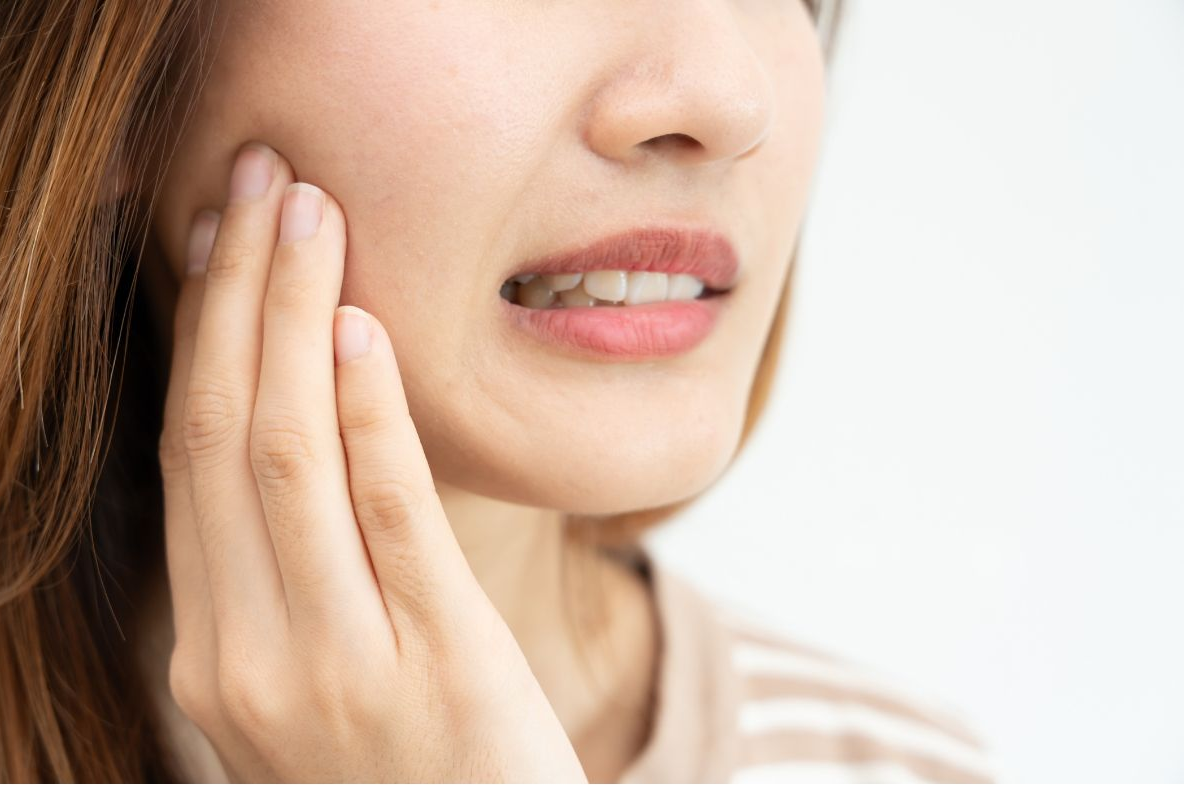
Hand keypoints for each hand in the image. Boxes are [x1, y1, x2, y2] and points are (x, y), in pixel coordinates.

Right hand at [157, 141, 587, 782]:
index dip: (198, 338)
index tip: (214, 242)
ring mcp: (336, 664)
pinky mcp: (437, 661)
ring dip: (294, 318)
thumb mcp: (319, 681)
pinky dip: (369, 410)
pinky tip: (366, 327)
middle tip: (259, 181)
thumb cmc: (410, 768)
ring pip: (286, 456)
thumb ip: (293, 578)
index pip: (188, 462)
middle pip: (222, 436)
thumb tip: (301, 424)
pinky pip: (387, 511)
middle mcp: (250, 656)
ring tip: (309, 212)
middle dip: (235, 295)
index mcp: (213, 653)